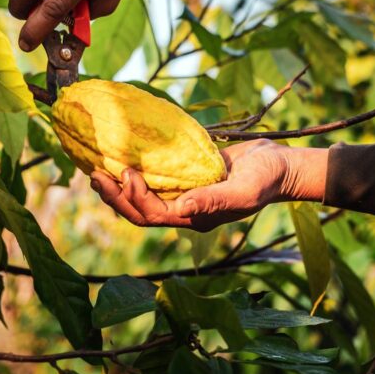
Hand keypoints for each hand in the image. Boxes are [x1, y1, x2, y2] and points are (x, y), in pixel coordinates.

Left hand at [90, 140, 326, 231]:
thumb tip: (181, 208)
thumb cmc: (265, 180)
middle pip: (140, 211)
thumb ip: (213, 201)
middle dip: (114, 196)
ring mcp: (185, 194)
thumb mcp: (243, 192)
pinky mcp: (186, 176)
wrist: (280, 164)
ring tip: (98, 169)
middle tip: (94, 175)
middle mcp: (185, 210)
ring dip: (119, 187)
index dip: (134, 198)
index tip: (125, 172)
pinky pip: (155, 178)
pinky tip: (123, 154)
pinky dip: (137, 170)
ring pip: (143, 197)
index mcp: (194, 219)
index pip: (153, 215)